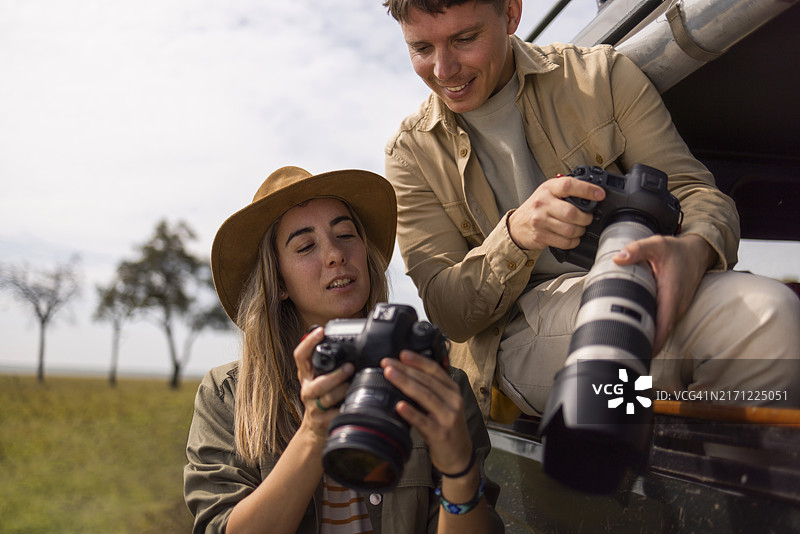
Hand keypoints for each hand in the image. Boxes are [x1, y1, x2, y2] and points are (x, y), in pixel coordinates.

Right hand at [293, 327, 353, 441]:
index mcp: (306, 375)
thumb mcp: (322, 377)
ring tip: (354, 385)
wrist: (315, 428)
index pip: (300, 356)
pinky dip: (344, 409)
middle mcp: (307, 389)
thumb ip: (330, 363)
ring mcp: (313, 406)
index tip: (320, 331)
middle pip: (317, 382)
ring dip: (343, 390)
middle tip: (350, 367)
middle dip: (335, 375)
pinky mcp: (321, 421)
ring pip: (327, 398)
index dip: (308, 343)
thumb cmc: (323, 397)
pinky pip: (335, 414)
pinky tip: (351, 404)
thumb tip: (349, 342)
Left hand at [381, 352, 472, 474]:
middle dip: (405, 369)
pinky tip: (399, 406)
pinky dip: (411, 412)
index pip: (435, 370)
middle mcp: (453, 401)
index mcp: (452, 390)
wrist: (459, 456)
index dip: (418, 360)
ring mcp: (448, 417)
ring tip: (389, 375)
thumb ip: (430, 390)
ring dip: (405, 383)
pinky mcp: (441, 433)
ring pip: (425, 396)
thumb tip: (404, 373)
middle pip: (427, 381)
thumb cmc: (447, 427)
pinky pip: (423, 421)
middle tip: (387, 363)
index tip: (401, 354)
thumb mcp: (444, 404)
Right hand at [508, 175, 604, 250]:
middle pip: (572, 213)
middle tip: (587, 218)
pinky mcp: (540, 236)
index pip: (568, 185)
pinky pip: (564, 242)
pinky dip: (573, 241)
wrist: (516, 225)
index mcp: (548, 189)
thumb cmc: (537, 207)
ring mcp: (540, 221)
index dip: (587, 190)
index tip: (600, 195)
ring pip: (569, 230)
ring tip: (579, 228)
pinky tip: (572, 237)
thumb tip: (593, 193)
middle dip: (586, 218)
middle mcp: (542, 204)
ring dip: (580, 231)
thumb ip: (566, 190)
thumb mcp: (548, 192)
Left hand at [613, 234, 714, 353]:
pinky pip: (662, 324)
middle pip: (661, 334)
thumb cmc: (678, 251)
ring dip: (646, 339)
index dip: (652, 343)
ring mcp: (676, 310)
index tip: (637, 353)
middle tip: (621, 353)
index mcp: (671, 295)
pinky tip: (634, 333)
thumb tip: (619, 258)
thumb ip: (637, 249)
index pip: (663, 326)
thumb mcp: (657, 245)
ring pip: (661, 331)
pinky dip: (650, 331)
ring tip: (624, 347)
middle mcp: (676, 307)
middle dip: (644, 346)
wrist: (697, 252)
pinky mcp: (673, 309)